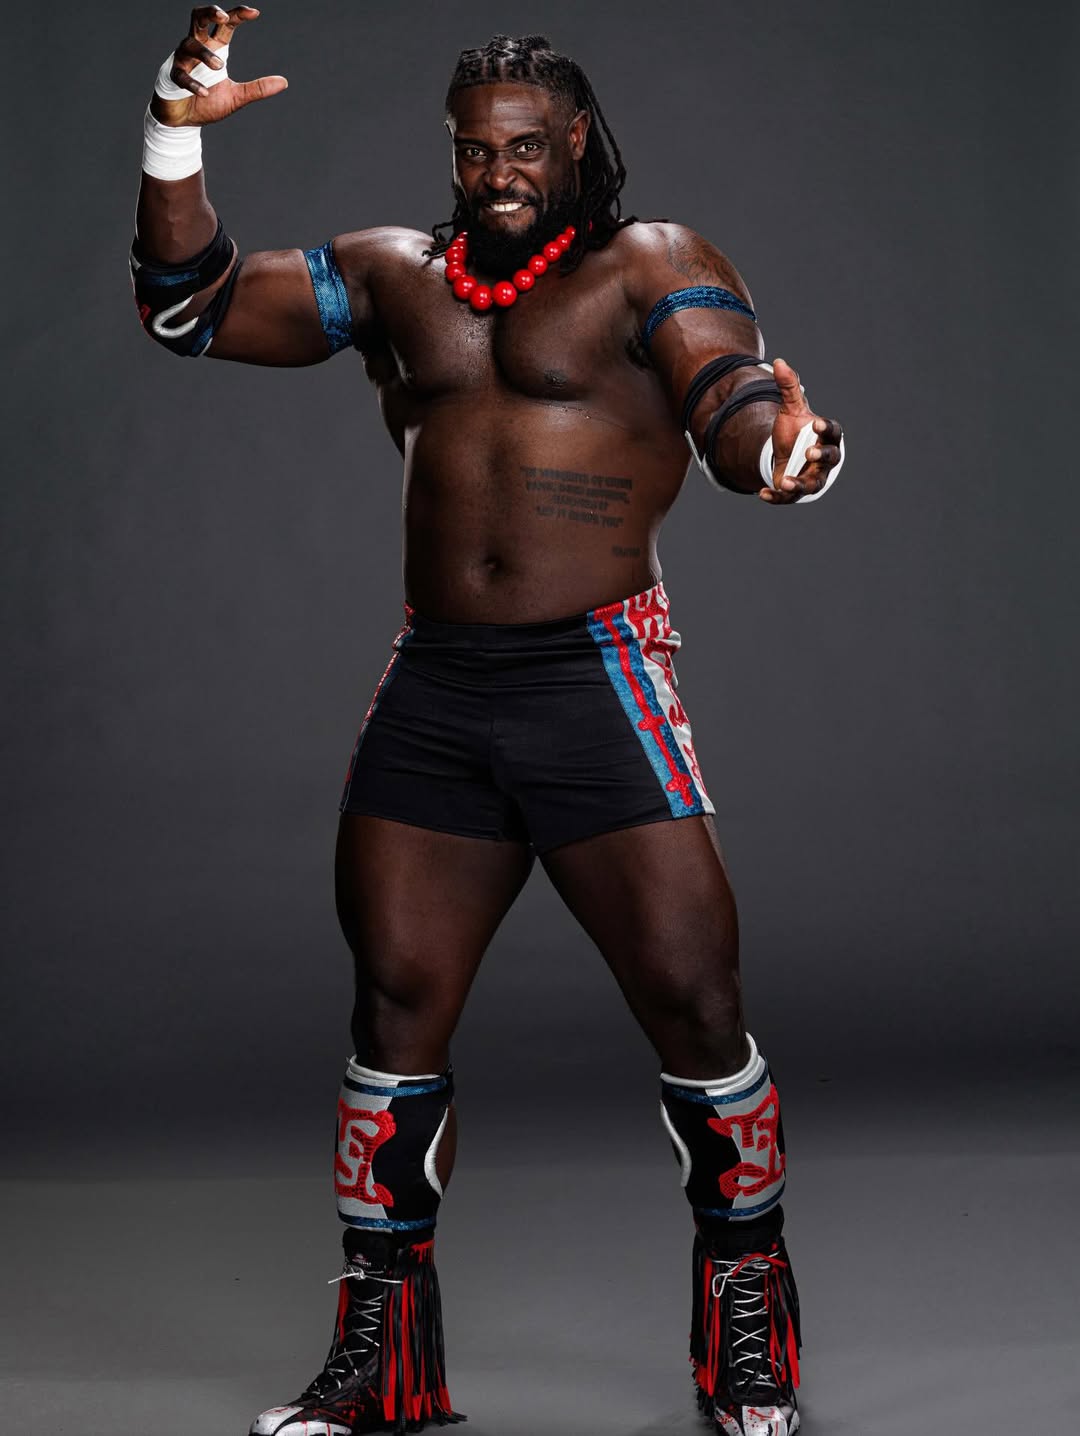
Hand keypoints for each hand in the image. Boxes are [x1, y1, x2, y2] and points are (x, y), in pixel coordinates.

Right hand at [150, 6, 286, 126]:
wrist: (183, 121)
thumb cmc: (207, 103)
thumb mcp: (236, 96)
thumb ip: (257, 88)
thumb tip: (284, 82)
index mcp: (213, 48)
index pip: (224, 25)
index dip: (237, 15)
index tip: (254, 13)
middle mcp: (196, 48)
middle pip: (198, 18)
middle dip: (210, 13)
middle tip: (223, 17)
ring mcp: (183, 60)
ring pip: (190, 45)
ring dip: (205, 54)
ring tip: (220, 66)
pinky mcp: (172, 77)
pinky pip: (181, 75)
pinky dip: (193, 83)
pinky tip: (204, 93)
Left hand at [759, 356, 843, 503]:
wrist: (785, 454)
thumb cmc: (795, 430)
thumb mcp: (791, 409)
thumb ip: (788, 388)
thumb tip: (779, 362)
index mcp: (826, 436)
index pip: (832, 431)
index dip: (825, 427)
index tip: (816, 423)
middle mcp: (825, 459)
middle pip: (830, 458)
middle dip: (821, 455)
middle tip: (809, 451)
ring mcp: (813, 477)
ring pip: (812, 484)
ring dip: (800, 484)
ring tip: (786, 481)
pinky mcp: (797, 491)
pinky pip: (789, 497)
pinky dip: (776, 496)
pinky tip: (763, 493)